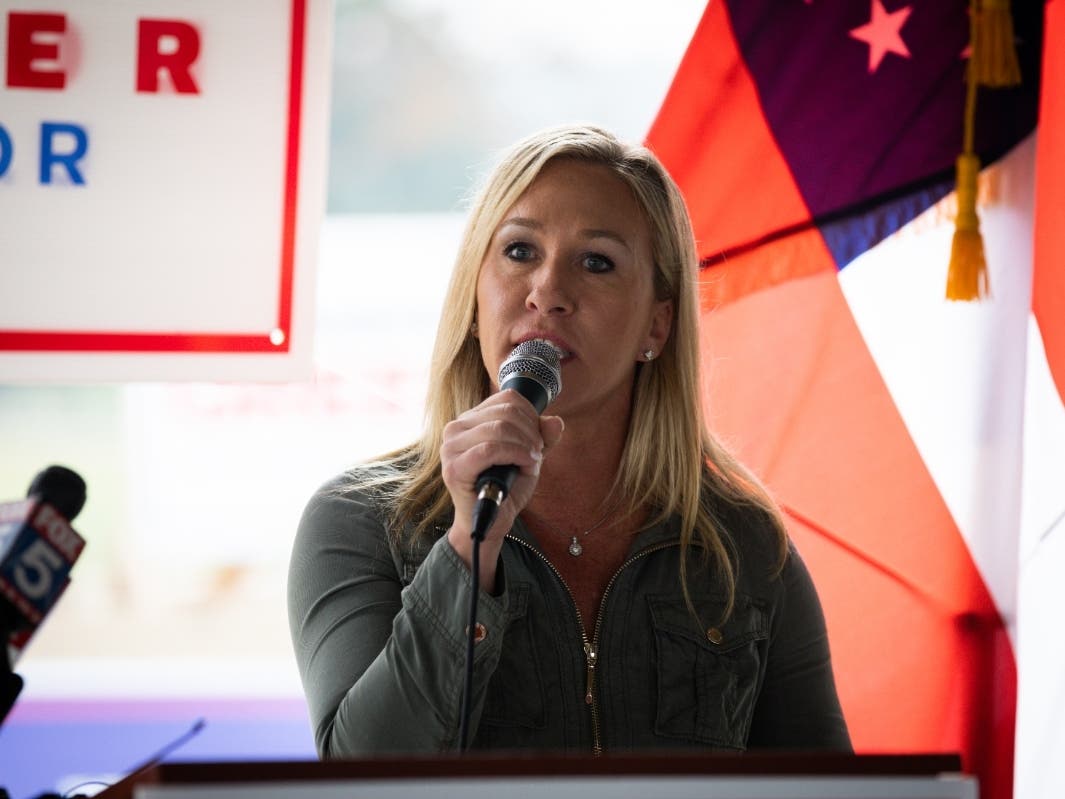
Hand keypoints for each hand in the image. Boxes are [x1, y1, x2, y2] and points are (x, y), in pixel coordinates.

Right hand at [441, 390, 563, 588]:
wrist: (490, 523)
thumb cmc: (506, 488)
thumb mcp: (530, 456)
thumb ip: (543, 437)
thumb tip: (555, 421)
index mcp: (471, 419)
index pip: (508, 398)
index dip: (532, 416)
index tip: (538, 439)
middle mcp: (456, 428)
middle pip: (506, 411)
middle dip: (531, 432)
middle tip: (537, 454)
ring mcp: (451, 447)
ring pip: (499, 428)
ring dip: (525, 445)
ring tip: (531, 461)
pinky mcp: (453, 467)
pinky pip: (490, 449)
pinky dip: (515, 454)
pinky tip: (525, 464)